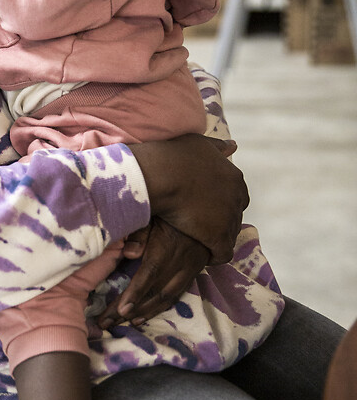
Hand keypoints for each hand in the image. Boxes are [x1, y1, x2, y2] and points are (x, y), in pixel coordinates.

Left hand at [98, 217, 208, 328]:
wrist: (205, 213)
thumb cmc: (171, 213)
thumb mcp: (154, 216)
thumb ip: (140, 233)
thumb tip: (129, 253)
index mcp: (167, 247)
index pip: (150, 273)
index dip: (136, 293)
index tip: (121, 309)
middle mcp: (179, 263)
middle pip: (155, 292)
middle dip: (131, 310)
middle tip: (108, 321)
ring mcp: (188, 271)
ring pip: (166, 298)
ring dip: (144, 313)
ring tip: (124, 323)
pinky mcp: (192, 274)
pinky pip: (175, 296)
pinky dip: (159, 309)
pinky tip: (143, 316)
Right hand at [130, 132, 247, 264]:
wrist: (161, 174)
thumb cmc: (174, 156)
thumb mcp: (199, 143)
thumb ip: (217, 147)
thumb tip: (233, 146)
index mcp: (234, 177)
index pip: (235, 196)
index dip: (219, 203)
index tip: (202, 207)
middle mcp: (237, 197)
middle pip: (233, 216)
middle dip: (219, 221)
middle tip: (198, 225)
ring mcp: (229, 218)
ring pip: (228, 235)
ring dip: (215, 238)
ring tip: (198, 241)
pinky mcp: (218, 236)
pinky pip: (222, 253)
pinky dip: (213, 256)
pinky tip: (202, 256)